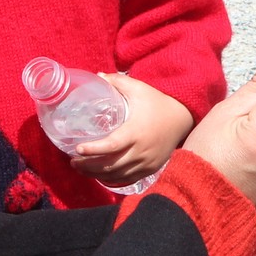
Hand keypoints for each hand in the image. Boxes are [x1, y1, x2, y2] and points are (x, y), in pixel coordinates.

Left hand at [69, 76, 193, 185]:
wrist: (182, 118)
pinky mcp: (151, 169)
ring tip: (82, 169)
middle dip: (89, 166)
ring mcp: (146, 163)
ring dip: (97, 175)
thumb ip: (117, 82)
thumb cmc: (157, 102)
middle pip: (110, 166)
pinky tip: (100, 175)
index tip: (77, 149)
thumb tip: (97, 76)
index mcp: (135, 132)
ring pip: (118, 175)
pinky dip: (112, 179)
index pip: (111, 146)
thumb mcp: (138, 89)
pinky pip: (128, 179)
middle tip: (74, 161)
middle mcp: (141, 151)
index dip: (92, 150)